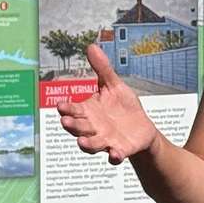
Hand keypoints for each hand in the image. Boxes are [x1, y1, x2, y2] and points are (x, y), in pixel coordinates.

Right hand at [56, 44, 161, 163]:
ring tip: (82, 142)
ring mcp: (106, 140)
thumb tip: (91, 46)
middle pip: (79, 128)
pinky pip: (114, 156)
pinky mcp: (120, 150)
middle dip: (72, 125)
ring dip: (87, 144)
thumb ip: (102, 69)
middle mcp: (93, 128)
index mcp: (88, 112)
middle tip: (66, 121)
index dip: (67, 109)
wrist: (142, 128)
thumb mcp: (114, 85)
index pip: (74, 110)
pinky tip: (114, 155)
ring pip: (92, 144)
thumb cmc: (123, 107)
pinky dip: (114, 156)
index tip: (61, 106)